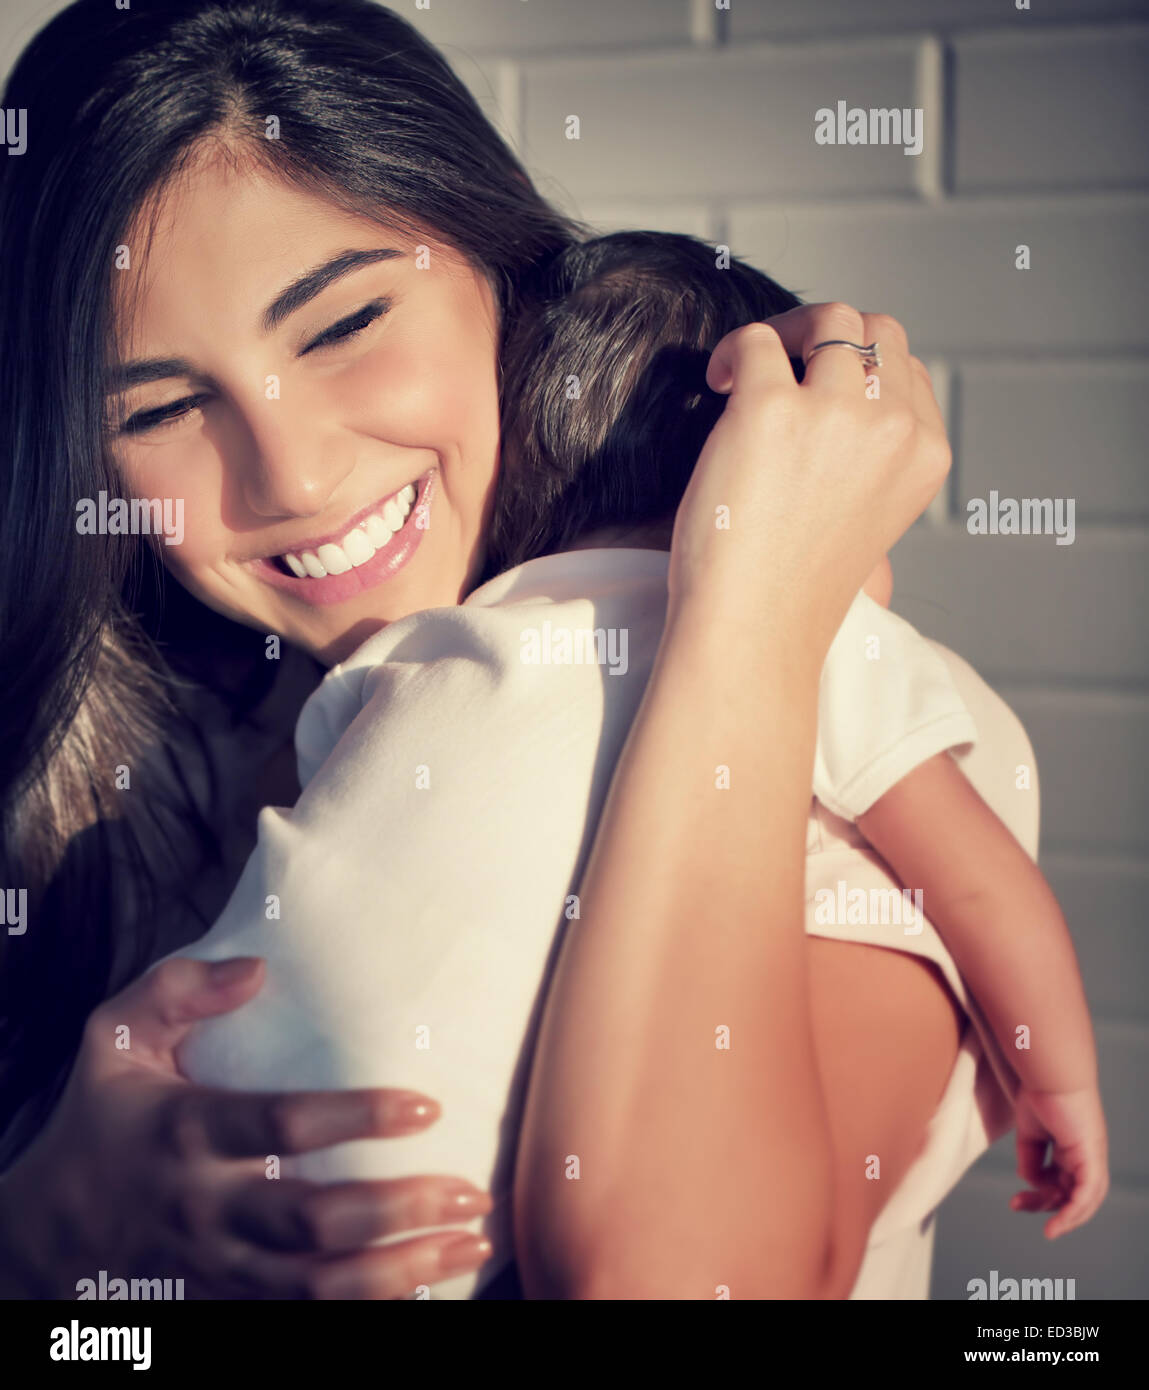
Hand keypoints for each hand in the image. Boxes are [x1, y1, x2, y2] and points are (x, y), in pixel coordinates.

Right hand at [0, 957, 492, 1298]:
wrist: (44, 1232)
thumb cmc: (101, 1117)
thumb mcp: (115, 1037)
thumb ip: (177, 989)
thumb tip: (258, 969)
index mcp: (186, 1129)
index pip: (282, 1123)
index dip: (357, 1117)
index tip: (426, 1106)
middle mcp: (207, 1204)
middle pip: (313, 1221)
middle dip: (399, 1210)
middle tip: (469, 1191)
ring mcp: (217, 1264)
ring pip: (317, 1284)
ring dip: (401, 1269)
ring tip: (470, 1245)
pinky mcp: (226, 1300)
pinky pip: (302, 1315)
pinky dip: (365, 1305)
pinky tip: (423, 1284)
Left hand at [668, 303, 947, 657]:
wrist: (754, 631)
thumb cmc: (796, 592)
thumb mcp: (869, 526)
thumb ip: (875, 466)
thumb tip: (846, 416)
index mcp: (925, 455)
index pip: (906, 370)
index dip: (858, 369)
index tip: (815, 390)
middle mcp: (893, 428)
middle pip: (876, 331)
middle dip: (827, 335)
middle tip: (780, 365)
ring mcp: (835, 414)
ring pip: (826, 320)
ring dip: (782, 332)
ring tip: (743, 372)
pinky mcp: (771, 409)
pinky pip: (755, 342)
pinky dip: (732, 351)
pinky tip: (715, 382)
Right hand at [1011, 1085, 1109, 1238]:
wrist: (1050, 1073)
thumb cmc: (1039, 1092)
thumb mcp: (1029, 1131)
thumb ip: (1029, 1157)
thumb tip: (1029, 1180)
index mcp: (1073, 1148)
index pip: (1063, 1182)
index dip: (1041, 1195)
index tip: (1016, 1200)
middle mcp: (1087, 1155)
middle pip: (1072, 1194)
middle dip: (1047, 1206)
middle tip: (1017, 1204)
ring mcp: (1092, 1157)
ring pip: (1084, 1200)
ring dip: (1064, 1217)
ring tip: (1046, 1228)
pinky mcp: (1092, 1157)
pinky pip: (1086, 1193)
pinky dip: (1074, 1212)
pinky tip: (1057, 1224)